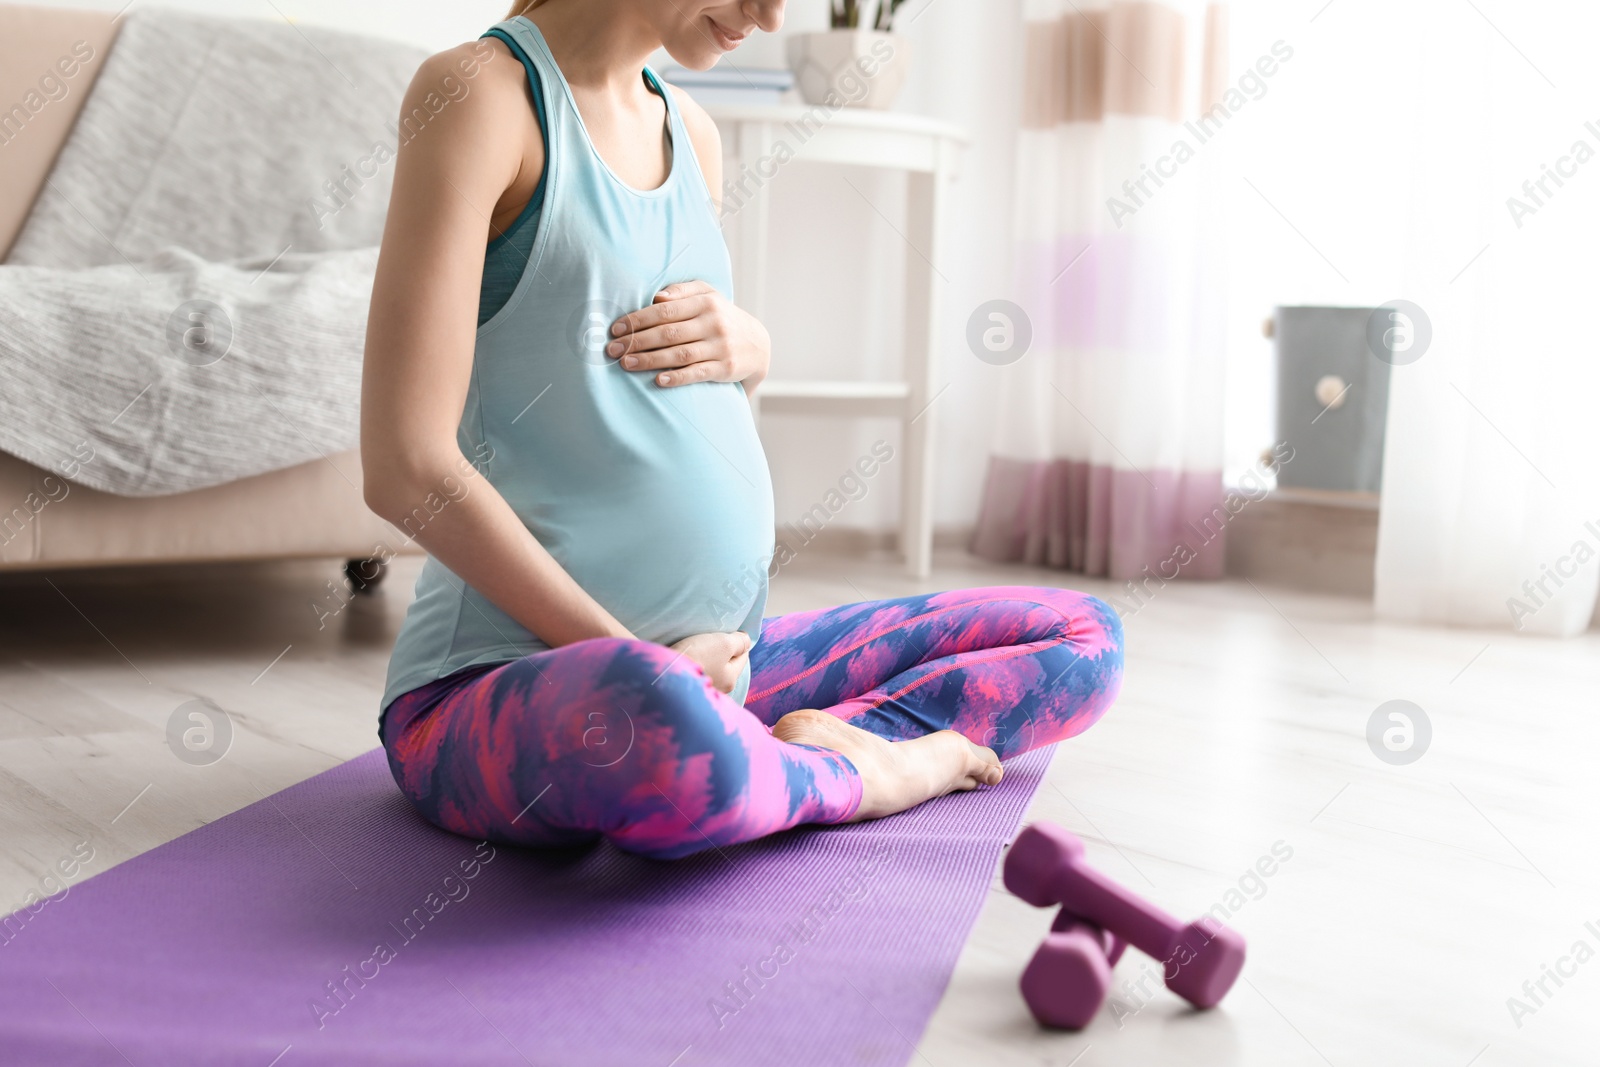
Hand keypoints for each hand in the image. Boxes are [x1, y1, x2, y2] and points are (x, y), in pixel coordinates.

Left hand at [607, 281, 769, 390]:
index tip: (615, 328)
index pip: (664, 311)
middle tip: (612, 350)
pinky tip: (658, 381)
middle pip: (668, 333)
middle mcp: (713, 323)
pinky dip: (677, 377)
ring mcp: (720, 346)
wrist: (757, 345)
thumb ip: (682, 291)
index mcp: (705, 302)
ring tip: (626, 364)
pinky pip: (697, 373)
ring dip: (649, 360)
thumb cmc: (722, 317)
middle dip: (637, 341)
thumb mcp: (708, 295)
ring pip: (679, 354)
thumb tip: (656, 297)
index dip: (637, 320)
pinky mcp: (725, 368)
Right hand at [668, 631, 751, 694]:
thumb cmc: (696, 657)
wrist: (661, 672)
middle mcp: (718, 690)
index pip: (742, 657)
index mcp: (730, 680)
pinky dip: (692, 662)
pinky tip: (685, 656)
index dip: (737, 641)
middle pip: (725, 664)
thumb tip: (747, 641)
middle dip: (721, 651)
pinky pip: (694, 672)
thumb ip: (738, 642)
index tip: (727, 631)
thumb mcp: (723, 644)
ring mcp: (700, 691)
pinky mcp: (683, 688)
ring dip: (705, 657)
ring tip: (696, 646)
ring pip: (709, 668)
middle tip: (711, 638)